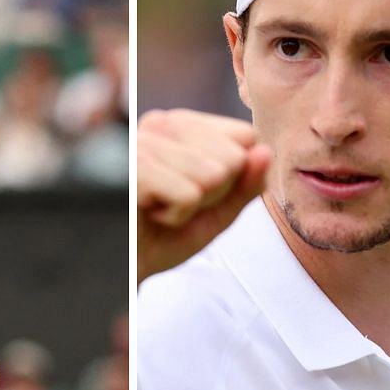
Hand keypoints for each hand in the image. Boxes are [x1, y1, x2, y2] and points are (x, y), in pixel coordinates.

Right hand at [137, 108, 269, 282]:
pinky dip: (176, 217)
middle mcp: (160, 123)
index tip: (196, 193)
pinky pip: (189, 195)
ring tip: (161, 210)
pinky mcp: (134, 168)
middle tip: (176, 205)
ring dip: (192, 208)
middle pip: (233, 157)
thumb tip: (265, 152)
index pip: (245, 138)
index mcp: (180, 125)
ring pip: (214, 176)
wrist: (124, 266)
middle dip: (214, 195)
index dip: (233, 178)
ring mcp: (144, 143)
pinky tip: (150, 215)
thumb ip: (246, 184)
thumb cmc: (165, 236)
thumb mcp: (217, 212)